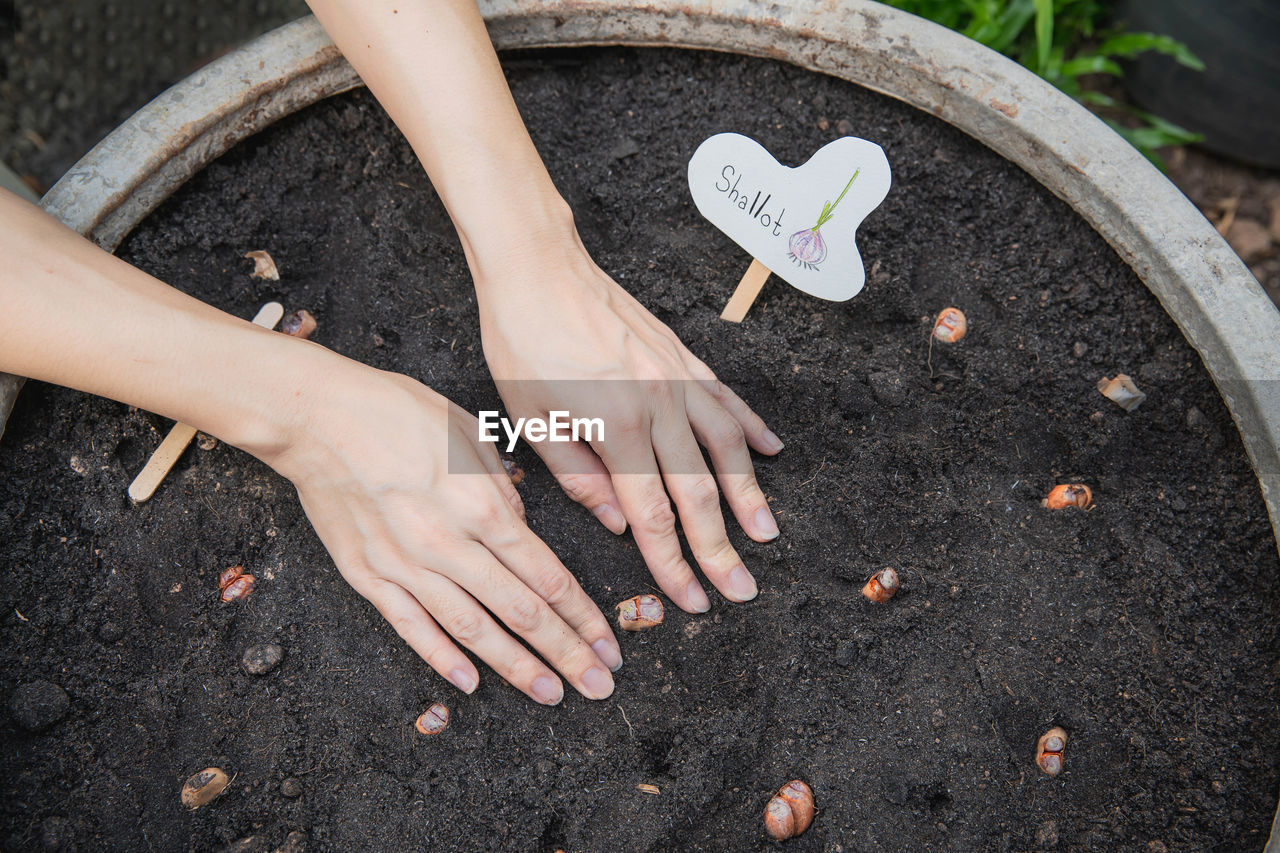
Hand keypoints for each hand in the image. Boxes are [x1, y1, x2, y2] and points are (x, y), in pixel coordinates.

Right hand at [267, 357, 621, 703]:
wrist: (316, 416)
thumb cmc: (397, 413)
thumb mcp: (470, 434)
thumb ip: (503, 491)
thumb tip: (524, 532)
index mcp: (481, 506)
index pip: (546, 575)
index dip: (582, 615)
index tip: (607, 644)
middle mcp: (448, 543)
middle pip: (520, 611)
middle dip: (565, 653)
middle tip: (596, 685)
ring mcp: (405, 564)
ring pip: (471, 629)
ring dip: (514, 667)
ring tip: (548, 693)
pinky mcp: (367, 574)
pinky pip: (410, 625)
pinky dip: (441, 657)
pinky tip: (469, 683)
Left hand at [475, 235, 783, 613]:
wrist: (538, 267)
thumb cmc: (523, 342)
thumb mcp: (531, 420)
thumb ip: (579, 477)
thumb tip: (617, 523)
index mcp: (616, 427)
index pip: (653, 514)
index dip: (674, 563)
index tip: (693, 598)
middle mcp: (659, 404)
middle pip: (699, 492)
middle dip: (721, 548)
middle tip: (742, 589)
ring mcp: (677, 377)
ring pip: (727, 447)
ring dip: (749, 495)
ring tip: (766, 533)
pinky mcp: (682, 355)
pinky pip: (726, 399)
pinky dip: (750, 428)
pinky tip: (769, 452)